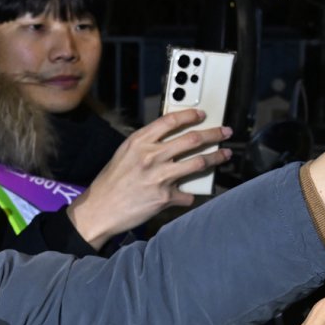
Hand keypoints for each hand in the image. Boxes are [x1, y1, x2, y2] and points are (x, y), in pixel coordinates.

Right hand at [65, 109, 232, 248]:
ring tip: (224, 155)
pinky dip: (190, 195)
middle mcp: (152, 156)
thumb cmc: (110, 183)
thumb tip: (170, 140)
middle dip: (214, 134)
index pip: (171, 120)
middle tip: (224, 132)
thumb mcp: (124, 154)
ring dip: (216, 158)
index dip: (190, 115)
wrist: (100, 210)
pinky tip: (190, 195)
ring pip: (199, 163)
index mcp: (140, 141)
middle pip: (192, 139)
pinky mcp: (165, 197)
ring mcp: (160, 176)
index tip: (202, 114)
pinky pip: (188, 194)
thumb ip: (146, 145)